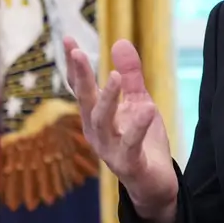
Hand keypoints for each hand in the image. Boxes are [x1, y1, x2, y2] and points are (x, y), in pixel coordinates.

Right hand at [64, 36, 178, 221]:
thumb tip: (119, 42)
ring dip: (107, 99)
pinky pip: (130, 145)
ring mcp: (110, 150)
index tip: (68, 39)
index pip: (82, 87)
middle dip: (81, 77)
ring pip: (102, 123)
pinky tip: (146, 110)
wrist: (155, 183)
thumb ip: (130, 76)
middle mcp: (97, 132)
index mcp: (97, 116)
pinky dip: (136, 128)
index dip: (75, 64)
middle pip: (85, 101)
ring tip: (114, 77)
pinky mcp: (128, 164)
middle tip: (77, 52)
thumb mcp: (139, 102)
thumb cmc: (142, 141)